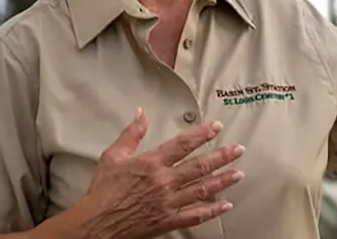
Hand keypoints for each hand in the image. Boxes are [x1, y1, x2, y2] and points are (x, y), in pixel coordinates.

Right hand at [72, 108, 244, 238]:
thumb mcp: (113, 156)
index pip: (183, 144)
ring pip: (202, 189)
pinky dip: (212, 211)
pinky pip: (195, 215)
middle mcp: (164, 181)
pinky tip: (224, 205)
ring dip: (222, 181)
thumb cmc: (103, 191)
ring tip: (238, 173)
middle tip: (238, 149)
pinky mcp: (168, 220)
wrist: (97, 222)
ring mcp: (168, 202)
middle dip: (222, 156)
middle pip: (199, 166)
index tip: (216, 127)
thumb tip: (141, 114)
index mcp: (151, 163)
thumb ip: (131, 134)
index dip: (202, 134)